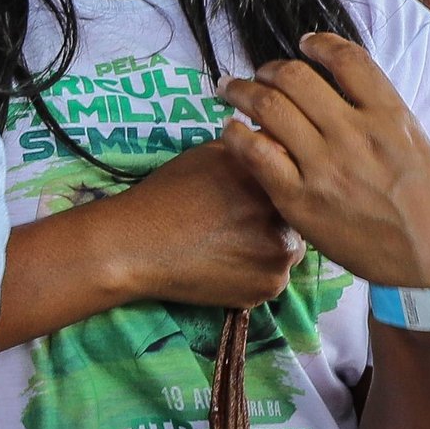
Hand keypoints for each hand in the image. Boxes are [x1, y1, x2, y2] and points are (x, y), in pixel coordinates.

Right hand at [84, 139, 301, 309]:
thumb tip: (280, 142)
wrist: (134, 245)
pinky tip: (226, 264)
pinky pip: (274, 276)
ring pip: (288, 248)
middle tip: (235, 222)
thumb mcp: (208, 155)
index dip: (271, 189)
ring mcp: (280, 254)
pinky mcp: (270, 286)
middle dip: (273, 218)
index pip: (293, 180)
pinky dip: (256, 272)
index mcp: (270, 178)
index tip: (248, 196)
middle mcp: (282, 214)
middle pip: (294, 215)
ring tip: (228, 244)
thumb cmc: (165, 195)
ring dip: (268, 246)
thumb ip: (251, 148)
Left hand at [219, 33, 429, 290]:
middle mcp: (355, 134)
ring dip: (241, 90)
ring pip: (267, 106)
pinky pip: (254, 152)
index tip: (305, 43)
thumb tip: (344, 93)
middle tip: (259, 74)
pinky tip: (230, 130)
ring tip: (230, 90)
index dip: (319, 43)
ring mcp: (325, 165)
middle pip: (295, 77)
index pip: (347, 59)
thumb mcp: (418, 144)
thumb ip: (380, 116)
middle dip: (270, 69)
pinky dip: (235, 133)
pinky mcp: (300, 198)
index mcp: (390, 116)